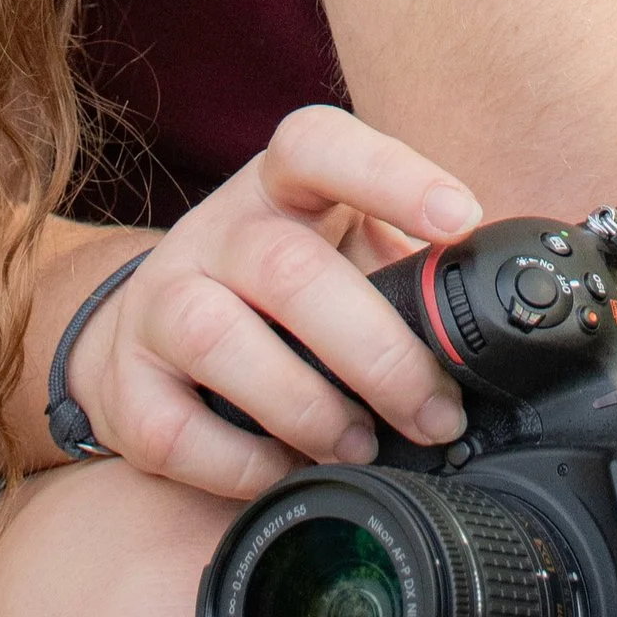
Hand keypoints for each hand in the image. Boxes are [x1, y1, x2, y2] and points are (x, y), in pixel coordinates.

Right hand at [58, 104, 480, 497]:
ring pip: (218, 339)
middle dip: (375, 353)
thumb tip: (492, 324)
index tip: (460, 220)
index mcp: (281, 187)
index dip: (391, 175)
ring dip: (305, 407)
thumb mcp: (339, 253)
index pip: (319, 145)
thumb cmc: (275, 294)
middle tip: (434, 413)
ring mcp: (159, 302)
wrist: (149, 331)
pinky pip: (175, 430)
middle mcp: (214, 233)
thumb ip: (406, 272)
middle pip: (287, 269)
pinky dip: (241, 465)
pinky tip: (285, 472)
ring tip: (361, 445)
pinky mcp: (124, 384)